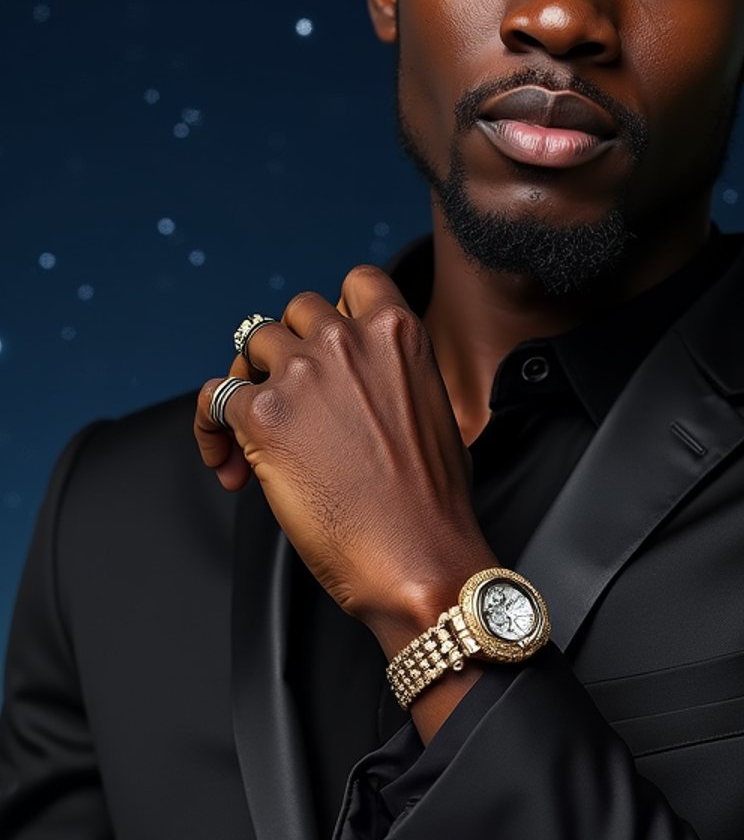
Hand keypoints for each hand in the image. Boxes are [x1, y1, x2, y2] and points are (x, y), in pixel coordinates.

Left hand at [193, 267, 489, 640]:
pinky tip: (227, 461)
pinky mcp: (262, 414)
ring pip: (250, 344)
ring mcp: (302, 372)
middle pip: (295, 311)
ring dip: (249, 380)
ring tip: (251, 432)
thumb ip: (397, 374)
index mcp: (399, 332)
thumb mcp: (436, 409)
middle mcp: (347, 339)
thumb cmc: (434, 502)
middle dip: (289, 350)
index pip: (355, 283)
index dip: (335, 315)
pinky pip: (214, 397)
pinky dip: (211, 428)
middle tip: (289, 397)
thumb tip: (366, 385)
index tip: (329, 348)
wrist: (419, 556)